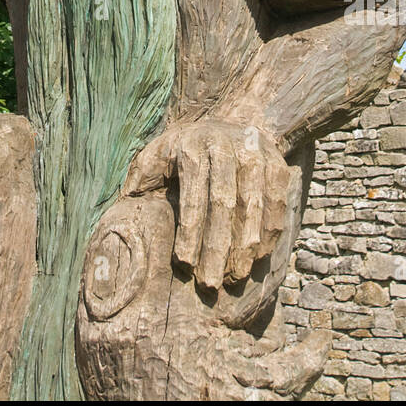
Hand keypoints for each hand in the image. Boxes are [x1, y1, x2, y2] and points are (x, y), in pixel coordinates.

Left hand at [124, 118, 289, 290]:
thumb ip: (142, 173)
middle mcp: (226, 148)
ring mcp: (255, 156)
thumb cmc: (187, 148)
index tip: (185, 264)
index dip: (190, 231)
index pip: (193, 194)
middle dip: (216, 248)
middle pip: (223, 203)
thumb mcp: (159, 151)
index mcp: (193, 147)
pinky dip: (268, 233)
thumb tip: (127, 197)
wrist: (235, 121)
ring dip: (245, 246)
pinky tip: (257, 259)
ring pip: (252, 206)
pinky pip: (275, 204)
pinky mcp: (277, 166)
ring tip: (234, 278)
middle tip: (209, 284)